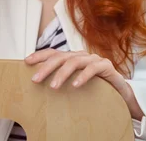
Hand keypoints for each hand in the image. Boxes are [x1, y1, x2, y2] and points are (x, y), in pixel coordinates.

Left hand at [25, 49, 144, 119]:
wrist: (120, 92)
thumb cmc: (94, 87)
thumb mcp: (74, 83)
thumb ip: (61, 80)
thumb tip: (38, 85)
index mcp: (72, 58)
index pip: (53, 53)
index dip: (39, 55)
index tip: (26, 62)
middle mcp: (82, 55)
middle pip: (61, 57)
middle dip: (46, 67)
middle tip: (35, 79)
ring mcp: (94, 59)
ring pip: (74, 62)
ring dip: (62, 74)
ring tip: (53, 86)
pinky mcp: (106, 66)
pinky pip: (93, 68)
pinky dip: (83, 76)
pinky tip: (75, 85)